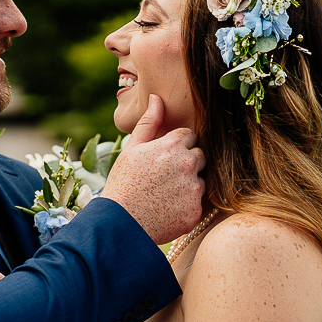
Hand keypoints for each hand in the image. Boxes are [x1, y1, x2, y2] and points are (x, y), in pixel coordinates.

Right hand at [99, 95, 205, 244]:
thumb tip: (157, 97)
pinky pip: (198, 203)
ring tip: (164, 195)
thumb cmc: (123, 183)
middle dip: (187, 163)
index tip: (163, 158)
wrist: (120, 223)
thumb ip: (149, 122)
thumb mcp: (131, 149)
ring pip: (201, 180)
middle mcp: (188, 164)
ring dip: (188, 185)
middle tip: (164, 177)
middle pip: (200, 156)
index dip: (176, 146)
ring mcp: (194, 188)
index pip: (189, 136)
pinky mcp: (196, 211)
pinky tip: (168, 209)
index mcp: (172, 145)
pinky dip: (187, 206)